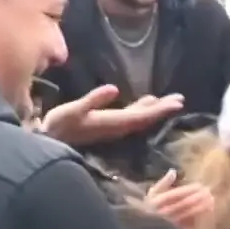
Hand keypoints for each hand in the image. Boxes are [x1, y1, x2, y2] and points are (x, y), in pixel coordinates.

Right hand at [39, 84, 183, 146]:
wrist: (49, 140)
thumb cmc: (58, 125)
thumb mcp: (73, 110)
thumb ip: (93, 100)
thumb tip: (114, 89)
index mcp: (113, 122)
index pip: (143, 116)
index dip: (161, 110)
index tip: (177, 103)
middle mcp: (118, 127)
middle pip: (146, 118)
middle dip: (163, 109)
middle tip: (180, 99)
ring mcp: (114, 127)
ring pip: (141, 118)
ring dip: (155, 109)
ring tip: (170, 100)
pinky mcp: (108, 124)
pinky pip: (131, 116)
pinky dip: (142, 108)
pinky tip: (147, 101)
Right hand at [144, 170, 214, 228]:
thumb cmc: (152, 206)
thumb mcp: (153, 193)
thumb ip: (164, 182)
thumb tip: (173, 171)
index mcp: (155, 202)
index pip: (174, 194)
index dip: (188, 190)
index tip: (201, 185)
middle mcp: (162, 213)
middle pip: (183, 204)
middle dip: (197, 198)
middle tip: (209, 192)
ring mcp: (169, 224)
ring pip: (188, 215)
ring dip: (201, 208)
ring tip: (212, 200)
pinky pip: (190, 225)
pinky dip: (200, 218)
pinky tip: (209, 212)